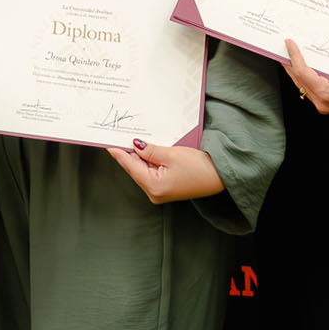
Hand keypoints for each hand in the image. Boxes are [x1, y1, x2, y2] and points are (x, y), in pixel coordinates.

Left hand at [108, 139, 225, 203]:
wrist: (220, 177)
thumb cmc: (200, 167)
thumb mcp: (172, 154)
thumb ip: (150, 150)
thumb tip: (134, 145)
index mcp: (153, 186)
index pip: (130, 166)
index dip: (119, 153)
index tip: (108, 143)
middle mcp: (154, 193)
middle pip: (135, 169)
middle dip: (131, 152)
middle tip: (122, 136)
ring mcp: (159, 192)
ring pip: (143, 170)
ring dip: (142, 156)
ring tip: (138, 141)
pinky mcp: (166, 189)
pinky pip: (152, 173)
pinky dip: (150, 161)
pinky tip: (151, 150)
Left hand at [283, 39, 328, 115]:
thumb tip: (320, 45)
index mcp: (328, 94)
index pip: (303, 72)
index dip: (294, 56)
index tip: (289, 42)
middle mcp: (323, 102)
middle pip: (298, 79)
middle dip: (288, 62)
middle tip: (282, 45)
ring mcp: (324, 105)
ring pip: (302, 84)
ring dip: (294, 69)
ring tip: (288, 53)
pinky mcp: (327, 105)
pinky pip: (310, 88)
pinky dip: (304, 75)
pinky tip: (304, 65)